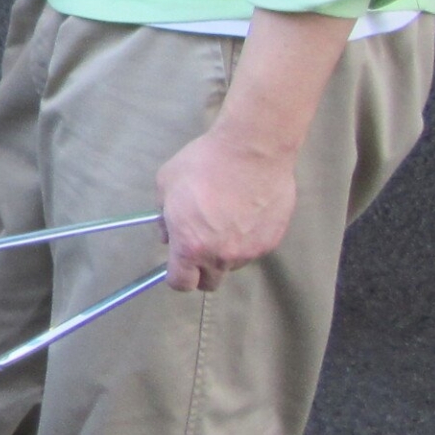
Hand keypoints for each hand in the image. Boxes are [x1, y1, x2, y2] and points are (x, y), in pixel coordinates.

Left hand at [156, 125, 297, 292]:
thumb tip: (168, 235)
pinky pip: (253, 250)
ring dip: (224, 252)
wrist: (252, 150)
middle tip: (199, 243)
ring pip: (232, 265)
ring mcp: (249, 250)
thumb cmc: (204, 164)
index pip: (181, 283)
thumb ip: (163, 218)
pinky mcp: (271, 240)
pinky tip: (244, 213)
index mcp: (191, 245)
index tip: (178, 264)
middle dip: (201, 269)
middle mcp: (221, 255)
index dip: (177, 276)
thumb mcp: (167, 185)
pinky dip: (246, 239)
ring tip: (224, 220)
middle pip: (209, 281)